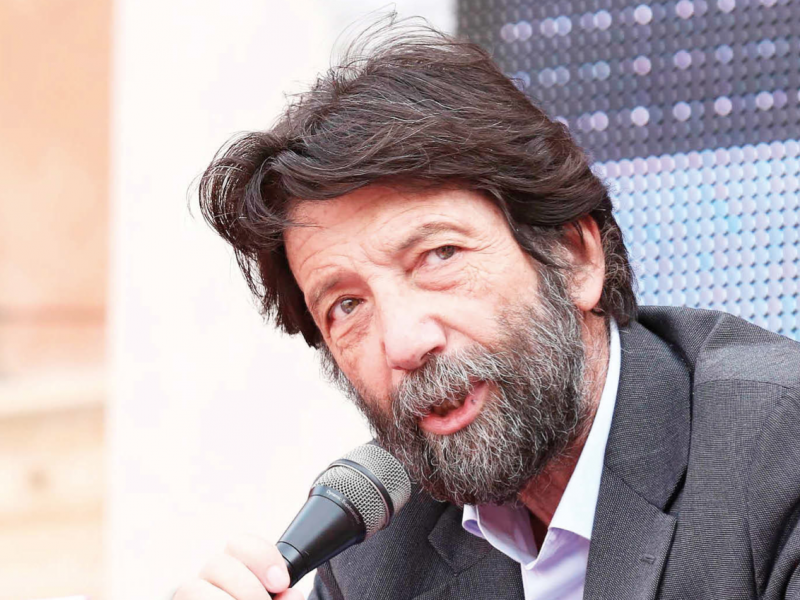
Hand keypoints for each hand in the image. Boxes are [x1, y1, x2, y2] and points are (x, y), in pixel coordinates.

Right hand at [174, 534, 303, 599]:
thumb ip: (283, 599)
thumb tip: (291, 595)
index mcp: (233, 570)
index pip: (240, 543)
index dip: (262, 557)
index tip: (281, 582)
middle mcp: (207, 580)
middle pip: (216, 563)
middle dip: (246, 587)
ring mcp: (190, 595)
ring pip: (191, 587)